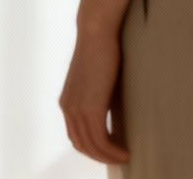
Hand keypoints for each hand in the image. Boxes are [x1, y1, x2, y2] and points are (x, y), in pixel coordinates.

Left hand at [60, 27, 128, 164]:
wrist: (96, 33)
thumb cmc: (102, 52)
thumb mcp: (97, 82)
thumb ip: (99, 98)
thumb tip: (112, 114)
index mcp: (67, 103)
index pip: (76, 136)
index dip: (92, 148)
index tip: (110, 152)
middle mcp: (67, 108)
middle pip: (81, 145)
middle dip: (100, 156)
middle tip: (119, 159)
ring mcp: (77, 109)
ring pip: (91, 146)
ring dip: (109, 156)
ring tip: (125, 157)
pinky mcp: (90, 108)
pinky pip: (100, 140)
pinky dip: (112, 151)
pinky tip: (125, 152)